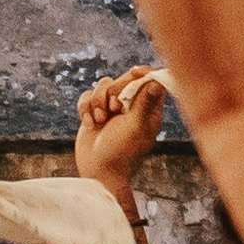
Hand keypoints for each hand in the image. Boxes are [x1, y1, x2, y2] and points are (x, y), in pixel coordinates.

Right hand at [73, 69, 168, 197]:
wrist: (97, 171)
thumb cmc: (121, 151)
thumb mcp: (135, 126)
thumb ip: (144, 101)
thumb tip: (158, 80)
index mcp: (147, 108)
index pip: (148, 79)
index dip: (141, 72)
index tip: (134, 73)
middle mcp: (130, 105)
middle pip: (122, 78)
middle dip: (114, 90)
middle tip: (114, 109)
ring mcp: (111, 108)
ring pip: (102, 85)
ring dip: (97, 101)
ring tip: (100, 121)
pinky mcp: (93, 112)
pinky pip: (86, 96)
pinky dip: (85, 109)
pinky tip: (90, 125)